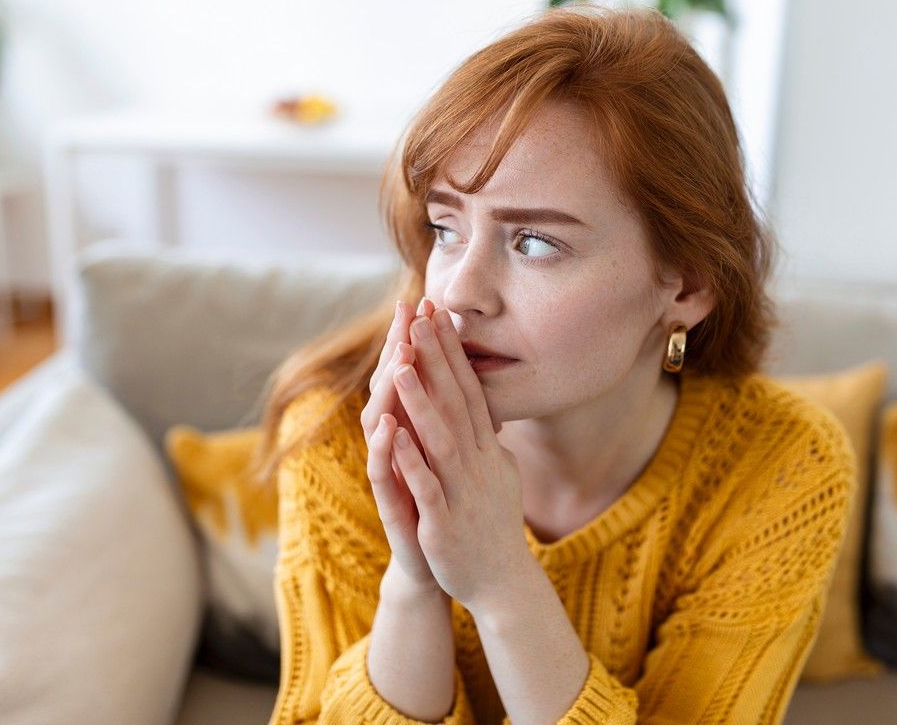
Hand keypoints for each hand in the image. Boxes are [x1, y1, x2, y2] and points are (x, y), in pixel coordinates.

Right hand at [360, 298, 438, 592]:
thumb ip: (455, 418)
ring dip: (390, 393)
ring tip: (398, 360)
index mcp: (416, 430)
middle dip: (399, 351)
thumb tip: (469, 379)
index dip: (420, 341)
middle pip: (393, 389)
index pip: (415, 376)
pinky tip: (390, 427)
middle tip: (405, 313)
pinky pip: (385, 473)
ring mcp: (391, 473)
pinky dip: (388, 449)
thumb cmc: (450, 504)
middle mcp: (397, 445)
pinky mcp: (392, 505)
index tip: (429, 302)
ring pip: (383, 425)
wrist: (448, 564)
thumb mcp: (458, 455)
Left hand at [389, 303, 527, 613]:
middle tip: (421, 315)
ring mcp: (464, 493)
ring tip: (402, 362)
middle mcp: (479, 464)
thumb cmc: (490, 525)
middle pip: (457, 403)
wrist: (501, 583)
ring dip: (422, 401)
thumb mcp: (495, 473)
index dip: (452, 352)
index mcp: (487, 451)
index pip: (469, 390)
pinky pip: (429, 487)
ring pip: (442, 439)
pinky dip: (412, 461)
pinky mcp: (445, 524)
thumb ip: (487, 440)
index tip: (437, 313)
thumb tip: (486, 408)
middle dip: (437, 359)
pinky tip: (395, 436)